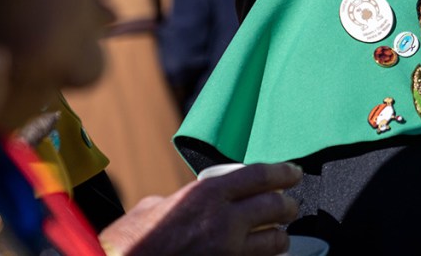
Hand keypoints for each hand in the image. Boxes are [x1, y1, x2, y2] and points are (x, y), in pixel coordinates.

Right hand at [100, 162, 301, 255]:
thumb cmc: (127, 245)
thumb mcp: (152, 208)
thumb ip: (182, 198)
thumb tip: (193, 196)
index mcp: (206, 196)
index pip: (260, 175)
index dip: (283, 172)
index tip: (293, 172)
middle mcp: (223, 222)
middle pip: (276, 207)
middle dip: (288, 206)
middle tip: (290, 206)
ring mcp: (228, 253)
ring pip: (275, 242)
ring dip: (279, 238)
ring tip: (278, 235)